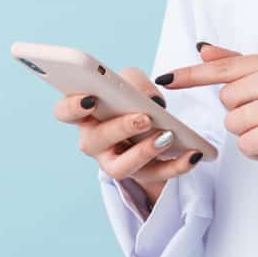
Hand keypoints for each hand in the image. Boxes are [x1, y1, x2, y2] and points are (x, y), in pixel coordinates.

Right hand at [52, 67, 203, 206]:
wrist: (150, 122)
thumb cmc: (132, 97)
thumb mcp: (132, 81)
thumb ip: (134, 82)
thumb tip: (148, 100)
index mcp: (85, 114)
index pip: (64, 111)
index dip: (71, 106)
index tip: (89, 98)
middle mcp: (94, 141)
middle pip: (94, 142)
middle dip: (119, 129)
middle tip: (143, 117)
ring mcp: (114, 161)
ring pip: (120, 168)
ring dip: (144, 152)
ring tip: (166, 136)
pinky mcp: (141, 174)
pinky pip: (157, 175)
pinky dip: (176, 166)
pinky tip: (193, 154)